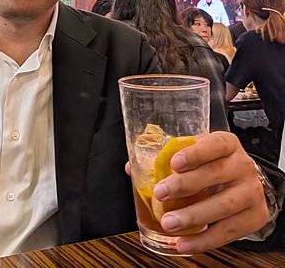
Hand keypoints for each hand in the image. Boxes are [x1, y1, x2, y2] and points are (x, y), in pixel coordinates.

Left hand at [146, 132, 270, 253]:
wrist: (245, 185)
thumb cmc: (213, 165)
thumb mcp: (195, 154)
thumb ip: (166, 158)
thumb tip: (132, 168)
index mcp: (227, 144)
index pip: (215, 144)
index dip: (195, 153)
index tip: (174, 163)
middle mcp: (243, 165)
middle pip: (216, 174)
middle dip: (186, 185)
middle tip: (160, 193)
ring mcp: (252, 192)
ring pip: (223, 205)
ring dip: (193, 216)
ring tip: (168, 223)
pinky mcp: (255, 216)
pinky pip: (228, 232)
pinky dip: (204, 240)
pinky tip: (184, 243)